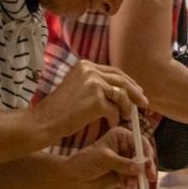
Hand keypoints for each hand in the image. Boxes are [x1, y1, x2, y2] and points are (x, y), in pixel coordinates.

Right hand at [31, 60, 148, 139]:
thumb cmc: (60, 109)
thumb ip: (96, 84)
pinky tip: (110, 123)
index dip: (128, 82)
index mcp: (85, 65)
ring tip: (127, 116)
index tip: (137, 91)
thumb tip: (121, 90)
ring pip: (122, 95)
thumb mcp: (78, 87)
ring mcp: (93, 84)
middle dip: (136, 93)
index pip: (114, 71)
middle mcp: (90, 70)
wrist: (43, 121)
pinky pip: (115, 110)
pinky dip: (115, 118)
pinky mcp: (96, 100)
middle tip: (144, 104)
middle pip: (122, 81)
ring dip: (127, 107)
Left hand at [59, 127, 155, 188]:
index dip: (146, 152)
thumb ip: (122, 163)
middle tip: (148, 177)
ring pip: (140, 169)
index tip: (148, 163)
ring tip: (130, 185)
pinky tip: (127, 187)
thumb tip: (140, 167)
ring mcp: (126, 162)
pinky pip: (134, 179)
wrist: (73, 178)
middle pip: (143, 156)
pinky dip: (132, 184)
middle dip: (145, 168)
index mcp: (121, 137)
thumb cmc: (84, 162)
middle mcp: (126, 148)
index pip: (140, 142)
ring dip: (138, 178)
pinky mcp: (125, 174)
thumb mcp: (104, 159)